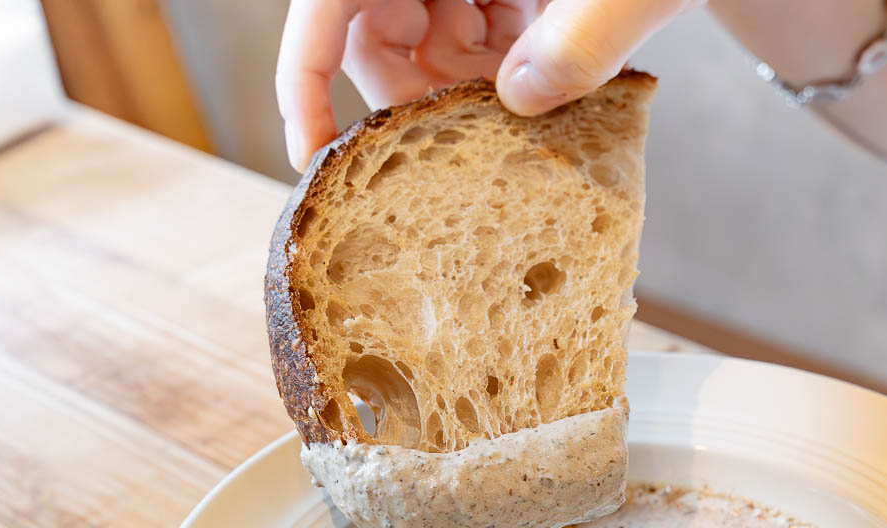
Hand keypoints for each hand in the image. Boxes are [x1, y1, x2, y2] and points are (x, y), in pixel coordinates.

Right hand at [276, 0, 698, 169]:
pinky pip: (482, 36)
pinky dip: (509, 73)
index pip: (330, 0)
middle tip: (468, 142)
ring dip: (471, 91)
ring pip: (432, 41)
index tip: (313, 154)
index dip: (305, 74)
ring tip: (530, 104)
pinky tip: (552, 79)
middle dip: (417, 94)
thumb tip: (520, 100)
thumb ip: (582, 40)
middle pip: (380, 28)